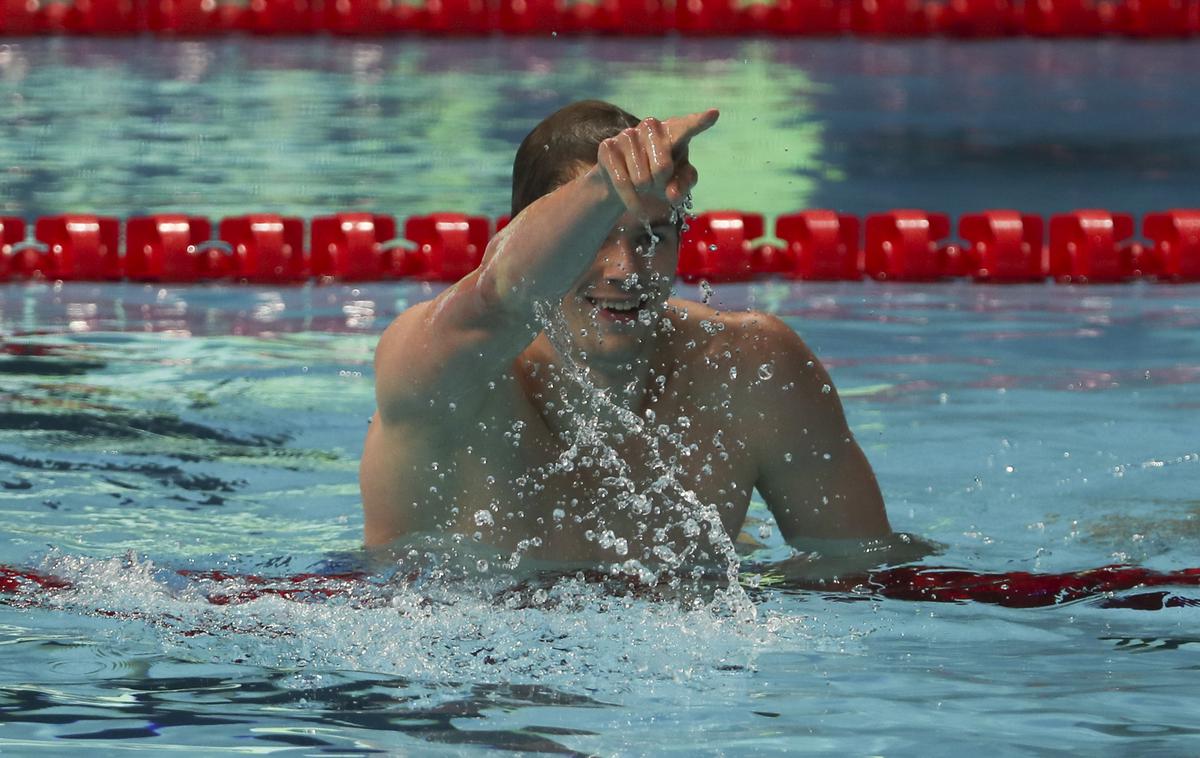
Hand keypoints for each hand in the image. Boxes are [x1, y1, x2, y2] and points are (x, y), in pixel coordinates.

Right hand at [596, 108, 719, 212]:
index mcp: (673, 131)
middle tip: (657, 181)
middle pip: (663, 168)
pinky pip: (623, 183)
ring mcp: (627, 135)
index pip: (688, 128)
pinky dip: (632, 201)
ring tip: (643, 184)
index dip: (700, 122)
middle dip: (661, 183)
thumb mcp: (677, 182)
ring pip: (642, 179)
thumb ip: (683, 186)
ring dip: (644, 190)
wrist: (623, 181)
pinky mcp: (608, 147)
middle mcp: (650, 126)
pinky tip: (637, 208)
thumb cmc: (658, 177)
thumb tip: (673, 195)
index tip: (714, 114)